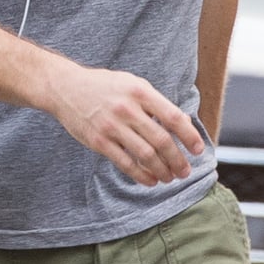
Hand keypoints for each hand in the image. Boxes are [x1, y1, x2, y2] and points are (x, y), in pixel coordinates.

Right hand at [50, 64, 204, 185]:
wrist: (66, 87)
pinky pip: (125, 163)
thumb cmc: (104, 85)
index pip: (173, 117)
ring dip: (162, 170)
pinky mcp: (99, 141)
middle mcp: (127, 108)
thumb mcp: (132, 83)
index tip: (198, 150)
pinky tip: (150, 180)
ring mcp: (112, 126)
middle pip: (161, 140)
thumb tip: (182, 123)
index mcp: (140, 91)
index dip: (189, 136)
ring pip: (146, 155)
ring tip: (170, 177)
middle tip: (185, 171)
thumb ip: (155, 102)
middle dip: (178, 160)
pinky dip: (141, 176)